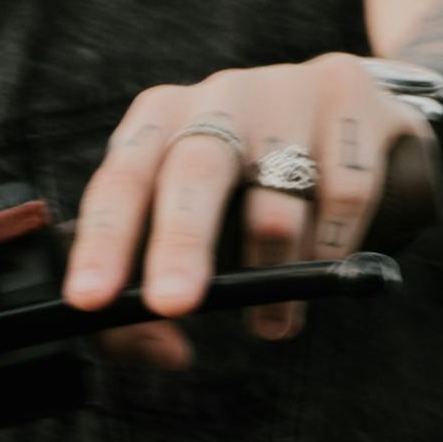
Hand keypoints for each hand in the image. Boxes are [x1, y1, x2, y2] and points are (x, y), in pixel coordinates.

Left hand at [60, 55, 405, 328]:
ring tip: (270, 324)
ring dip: (272, 279)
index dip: (103, 241)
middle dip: (180, 244)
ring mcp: (288, 91)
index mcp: (162, 119)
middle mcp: (220, 96)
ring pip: (276, 201)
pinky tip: (326, 266)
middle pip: (195, 170)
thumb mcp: (195, 215)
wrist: (352, 105)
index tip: (90, 300)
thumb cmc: (249, 180)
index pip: (121, 180)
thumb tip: (165, 350)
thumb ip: (162, 285)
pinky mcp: (349, 96)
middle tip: (172, 304)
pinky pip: (343, 195)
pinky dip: (331, 248)